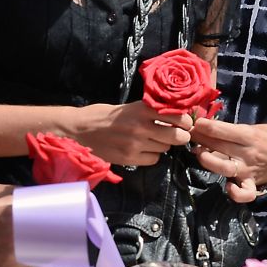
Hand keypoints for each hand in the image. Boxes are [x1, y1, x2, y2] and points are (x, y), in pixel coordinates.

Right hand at [71, 102, 193, 167]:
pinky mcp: (129, 158)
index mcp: (142, 109)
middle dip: (181, 136)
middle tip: (177, 134)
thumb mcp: (129, 106)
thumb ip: (150, 111)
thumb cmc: (106, 115)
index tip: (186, 122)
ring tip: (153, 140)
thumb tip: (175, 114)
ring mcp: (135, 144)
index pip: (177, 116)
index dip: (186, 121)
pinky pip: (153, 160)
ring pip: (165, 148)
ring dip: (163, 145)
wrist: (81, 128)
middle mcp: (141, 126)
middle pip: (177, 136)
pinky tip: (144, 150)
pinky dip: (152, 156)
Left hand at [189, 118, 266, 202]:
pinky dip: (236, 194)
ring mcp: (248, 170)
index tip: (194, 122)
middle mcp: (247, 153)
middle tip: (186, 133)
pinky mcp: (252, 183)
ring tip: (199, 154)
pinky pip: (245, 193)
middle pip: (221, 146)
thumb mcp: (256, 128)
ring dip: (210, 161)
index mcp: (250, 136)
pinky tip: (227, 188)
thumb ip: (236, 130)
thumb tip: (211, 127)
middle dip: (201, 139)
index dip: (208, 126)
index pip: (226, 131)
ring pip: (226, 168)